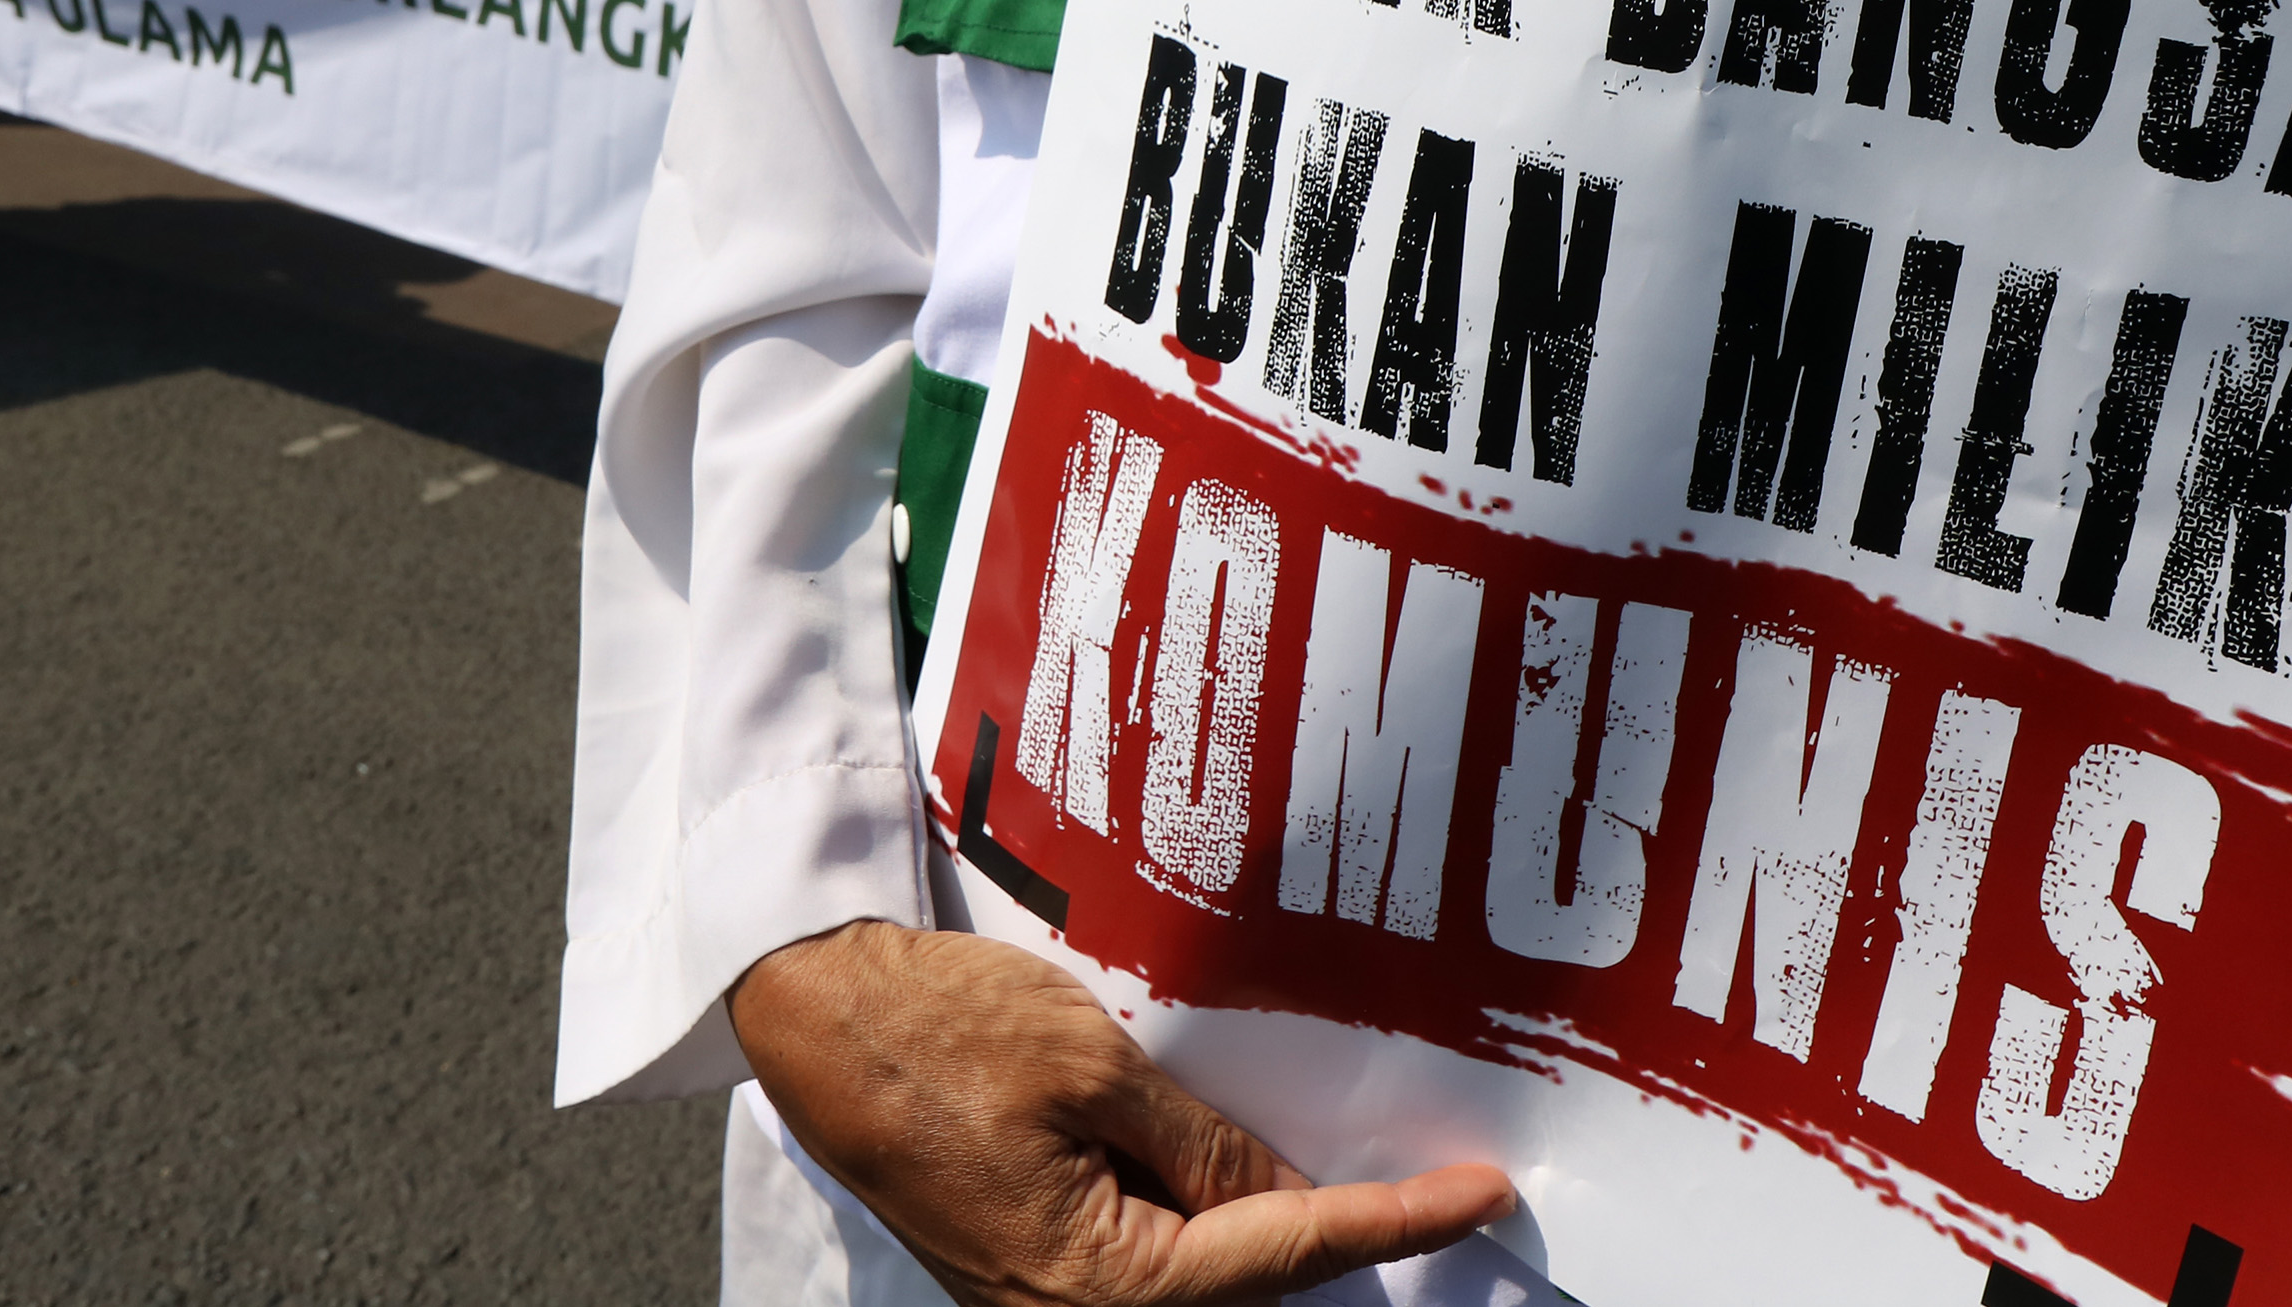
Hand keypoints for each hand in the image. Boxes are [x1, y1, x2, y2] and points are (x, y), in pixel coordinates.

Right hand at [729, 920, 1515, 1305]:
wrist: (810, 1013)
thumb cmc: (935, 1027)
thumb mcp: (1092, 1066)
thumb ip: (1200, 1145)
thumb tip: (1282, 1197)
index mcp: (1095, 1285)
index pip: (1283, 1255)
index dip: (1393, 1222)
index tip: (1480, 1193)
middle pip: (1242, 1289)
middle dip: (1336, 1238)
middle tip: (1434, 1184)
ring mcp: (1039, 1294)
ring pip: (1196, 1276)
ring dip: (1266, 1226)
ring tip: (1352, 1164)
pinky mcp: (1023, 1260)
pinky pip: (1141, 1252)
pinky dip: (1200, 1212)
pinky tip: (1239, 1160)